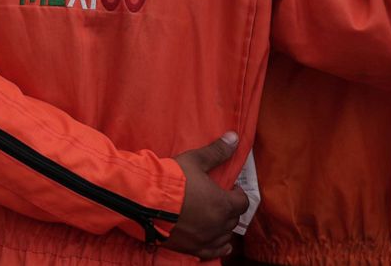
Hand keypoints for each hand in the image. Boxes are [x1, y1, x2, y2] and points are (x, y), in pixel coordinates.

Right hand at [165, 132, 248, 260]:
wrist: (147, 201)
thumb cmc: (173, 179)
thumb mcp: (195, 160)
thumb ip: (217, 151)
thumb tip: (234, 137)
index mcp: (223, 204)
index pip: (242, 202)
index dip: (238, 194)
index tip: (231, 189)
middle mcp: (218, 225)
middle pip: (233, 219)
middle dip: (229, 209)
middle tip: (219, 200)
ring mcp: (206, 239)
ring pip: (225, 236)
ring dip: (223, 227)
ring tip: (215, 218)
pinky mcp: (193, 248)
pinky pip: (214, 252)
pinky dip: (219, 248)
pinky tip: (221, 245)